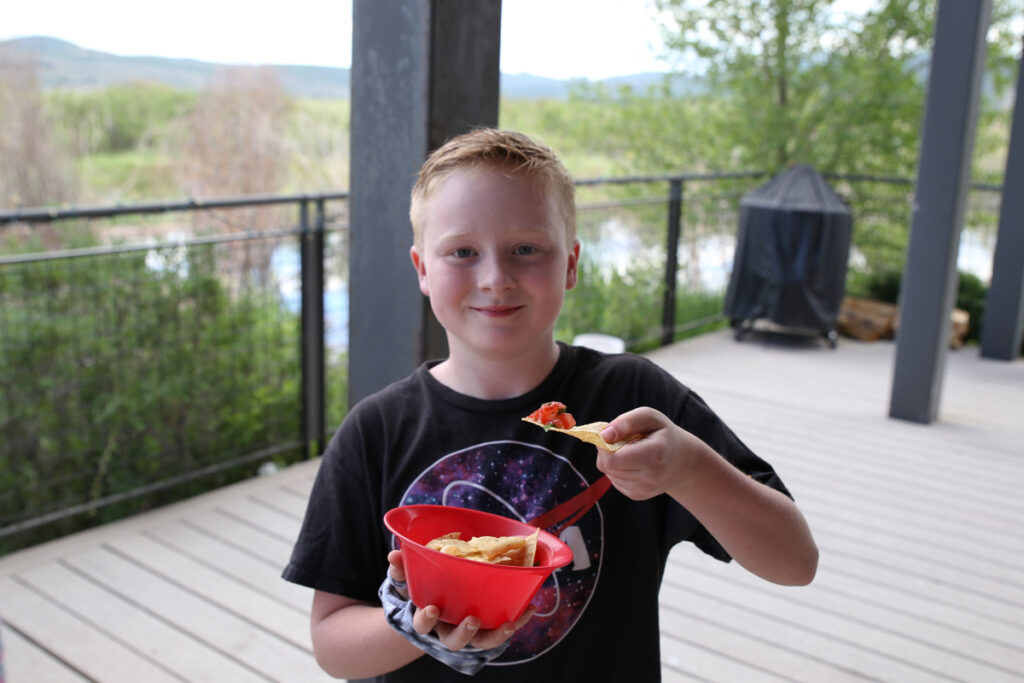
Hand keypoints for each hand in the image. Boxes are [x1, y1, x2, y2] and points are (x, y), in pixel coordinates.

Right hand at [387, 550, 534, 649]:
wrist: (438, 606)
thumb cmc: (424, 589)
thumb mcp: (410, 579)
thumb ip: (401, 568)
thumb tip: (393, 553)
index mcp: (428, 619)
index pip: (422, 624)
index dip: (426, 619)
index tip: (431, 608)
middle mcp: (448, 631)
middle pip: (455, 641)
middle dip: (464, 633)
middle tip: (472, 619)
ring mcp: (470, 633)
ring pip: (483, 642)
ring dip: (496, 635)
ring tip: (509, 624)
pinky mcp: (488, 628)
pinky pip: (503, 628)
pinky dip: (517, 620)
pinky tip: (529, 607)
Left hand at [597, 407, 708, 500]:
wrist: (684, 462)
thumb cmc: (664, 434)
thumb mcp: (650, 417)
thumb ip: (627, 421)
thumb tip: (604, 435)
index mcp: (654, 455)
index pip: (612, 458)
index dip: (605, 444)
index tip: (613, 434)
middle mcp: (650, 477)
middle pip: (607, 466)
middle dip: (606, 451)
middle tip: (621, 440)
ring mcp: (644, 489)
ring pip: (608, 473)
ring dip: (612, 460)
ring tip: (630, 451)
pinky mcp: (637, 495)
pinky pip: (614, 480)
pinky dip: (617, 469)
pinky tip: (632, 462)